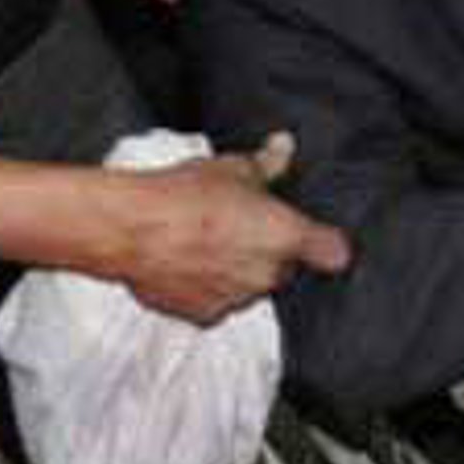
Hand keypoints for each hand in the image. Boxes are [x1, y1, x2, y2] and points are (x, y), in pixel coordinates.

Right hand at [93, 131, 351, 323]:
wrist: (131, 229)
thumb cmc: (182, 195)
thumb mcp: (230, 168)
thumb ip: (266, 164)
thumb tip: (284, 146)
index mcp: (285, 234)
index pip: (332, 252)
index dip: (326, 245)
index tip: (319, 240)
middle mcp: (268, 274)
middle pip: (283, 268)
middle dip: (267, 252)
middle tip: (237, 226)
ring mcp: (238, 300)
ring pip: (249, 287)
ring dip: (237, 271)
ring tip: (205, 243)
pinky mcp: (206, 317)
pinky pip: (217, 303)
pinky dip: (207, 289)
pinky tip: (187, 263)